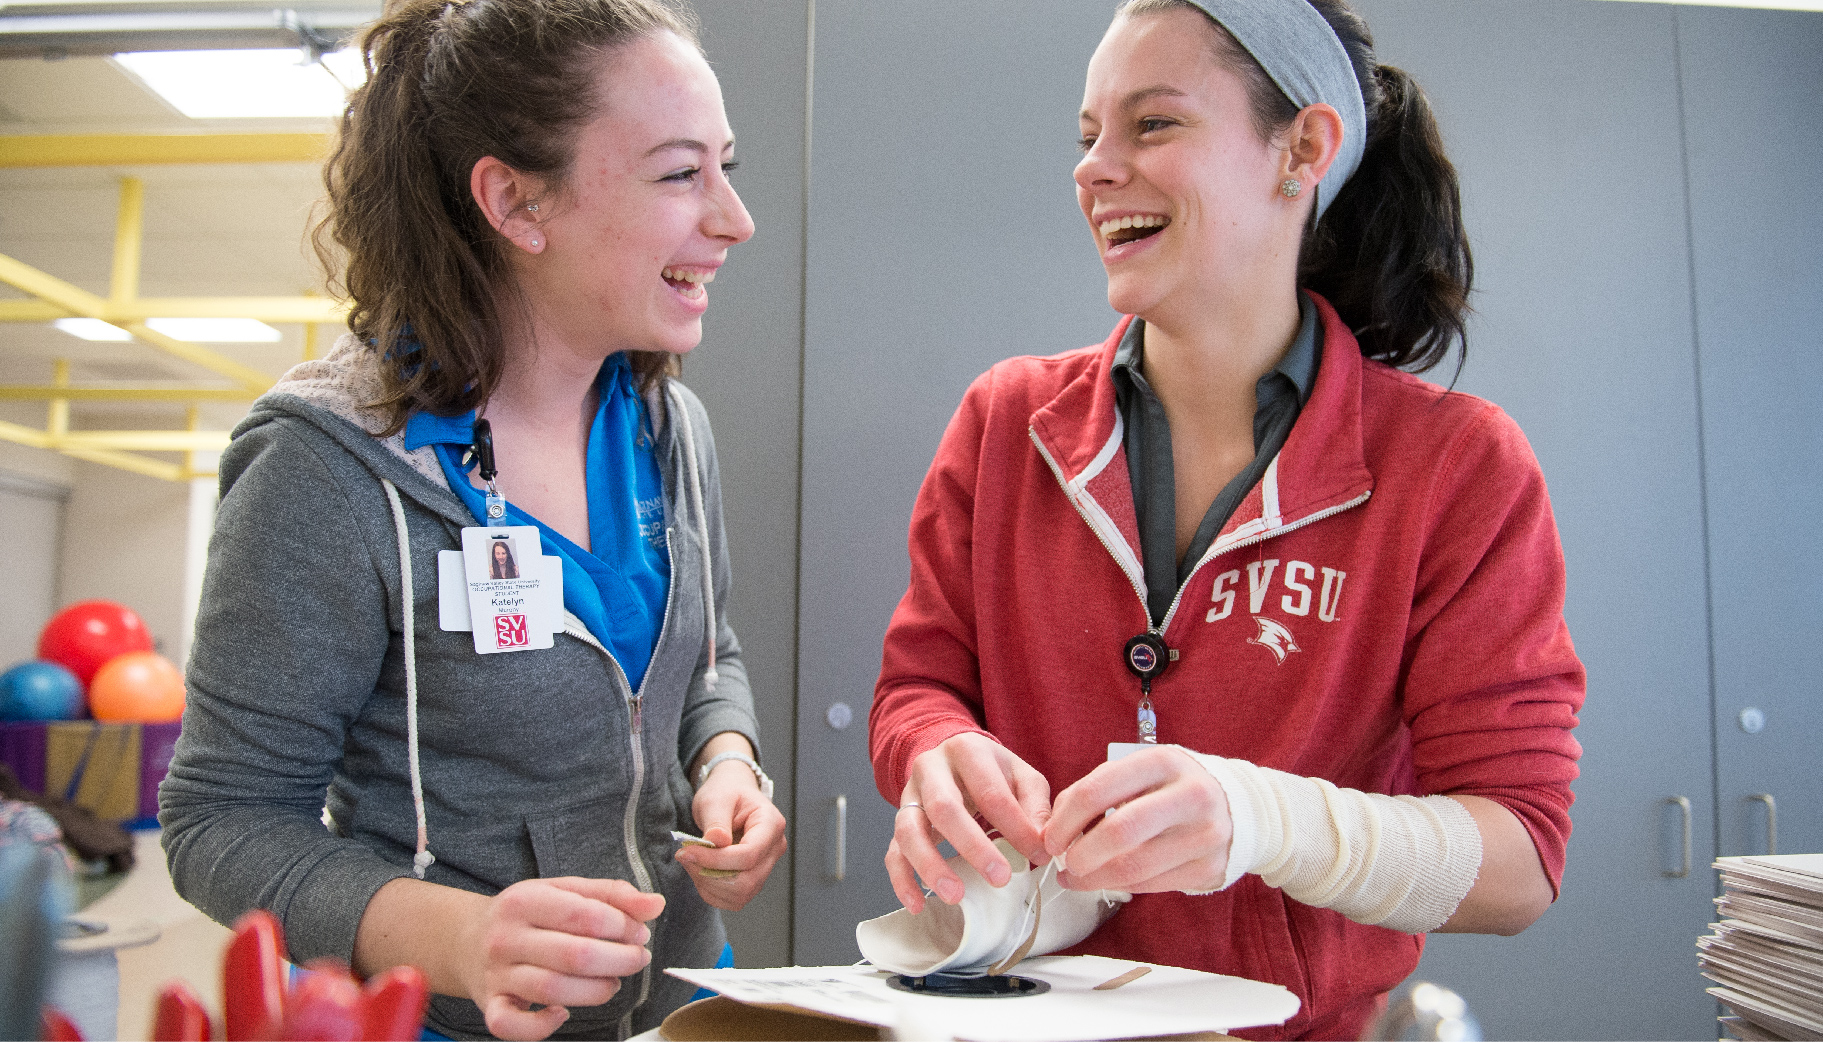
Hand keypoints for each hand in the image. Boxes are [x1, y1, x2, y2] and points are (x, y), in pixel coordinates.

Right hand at [456, 877, 664, 1040]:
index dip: (623, 926)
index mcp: (526, 900)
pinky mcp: (491, 1006)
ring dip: (596, 991)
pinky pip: (510, 1026)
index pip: (585, 915)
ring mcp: (497, 974)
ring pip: (552, 990)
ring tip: (613, 983)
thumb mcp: (566, 890)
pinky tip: (563, 1013)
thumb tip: (655, 904)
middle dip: (619, 960)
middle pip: (574, 955)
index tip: (639, 933)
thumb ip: (613, 894)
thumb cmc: (529, 915)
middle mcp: (507, 937)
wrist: (468, 940)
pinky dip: (541, 1026)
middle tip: (637, 959)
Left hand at [680, 762, 788, 909]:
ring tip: (692, 862)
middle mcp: (774, 849)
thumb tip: (716, 841)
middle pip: (747, 881)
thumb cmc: (726, 792)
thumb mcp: (716, 799)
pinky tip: (700, 871)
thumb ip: (716, 821)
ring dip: (709, 885)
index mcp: (771, 824)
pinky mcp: (754, 879)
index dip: (715, 860)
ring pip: (741, 895)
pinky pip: (734, 900)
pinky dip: (712, 892)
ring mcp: (766, 866)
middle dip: (711, 875)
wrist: (731, 795)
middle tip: (686, 857)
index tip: (687, 851)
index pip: (748, 855)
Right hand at [886, 732, 1051, 912]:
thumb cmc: (991, 772)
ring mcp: (909, 796)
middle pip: (944, 807)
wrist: (952, 756)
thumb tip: (1040, 842)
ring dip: (931, 866)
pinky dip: (901, 880)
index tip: (1038, 855)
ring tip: (955, 896)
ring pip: (909, 830)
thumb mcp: (1021, 776)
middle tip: (1000, 878)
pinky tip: (917, 905)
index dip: (1016, 827)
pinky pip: (893, 852)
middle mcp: (930, 769)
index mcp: (967, 751)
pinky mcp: (899, 822)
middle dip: (973, 847)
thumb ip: (1035, 805)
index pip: (991, 793)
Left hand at [1043, 746, 1232, 893]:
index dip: (1065, 820)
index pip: (1098, 791)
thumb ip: (1101, 790)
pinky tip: (1102, 882)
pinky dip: (1118, 887)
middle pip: (1118, 833)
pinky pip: (1150, 885)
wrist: (1239, 807)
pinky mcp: (1208, 868)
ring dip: (1093, 878)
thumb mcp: (1143, 770)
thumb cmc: (1173, 787)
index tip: (1050, 837)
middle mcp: (1190, 796)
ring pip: (1133, 867)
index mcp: (1164, 762)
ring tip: (1074, 878)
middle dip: (1079, 854)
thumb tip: (1056, 826)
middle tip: (1063, 862)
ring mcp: (1204, 834)